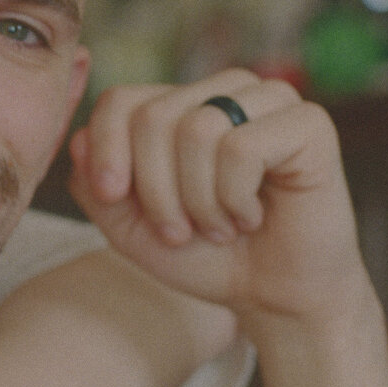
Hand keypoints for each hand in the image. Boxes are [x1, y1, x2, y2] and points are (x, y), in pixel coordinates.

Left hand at [67, 71, 369, 327]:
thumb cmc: (204, 256)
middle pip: (154, 116)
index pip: (121, 100)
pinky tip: (252, 216)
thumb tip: (78, 137)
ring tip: (220, 225)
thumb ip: (95, 183)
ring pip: (198, 129)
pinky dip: (235, 199)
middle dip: (157, 190)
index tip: (115, 198)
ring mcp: (270, 100)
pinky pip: (242, 148)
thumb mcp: (129, 226)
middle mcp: (225, 90)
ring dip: (199, 200)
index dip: (108, 151)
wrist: (272, 297)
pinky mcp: (309, 124)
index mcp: (182, 103)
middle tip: (182, 230)